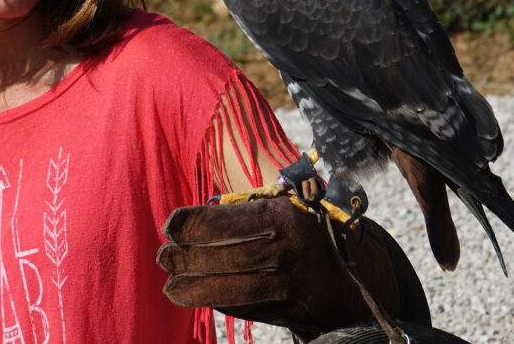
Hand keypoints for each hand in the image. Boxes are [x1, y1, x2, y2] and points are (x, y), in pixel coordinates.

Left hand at [156, 197, 429, 339]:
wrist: (350, 273)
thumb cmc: (302, 230)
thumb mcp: (283, 206)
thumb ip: (246, 209)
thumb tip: (195, 219)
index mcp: (284, 215)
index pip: (231, 220)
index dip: (196, 224)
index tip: (170, 226)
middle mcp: (289, 248)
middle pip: (230, 256)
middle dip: (190, 258)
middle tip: (163, 257)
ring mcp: (291, 281)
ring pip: (236, 287)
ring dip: (198, 287)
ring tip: (171, 285)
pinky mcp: (290, 307)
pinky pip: (248, 306)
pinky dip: (219, 301)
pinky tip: (195, 296)